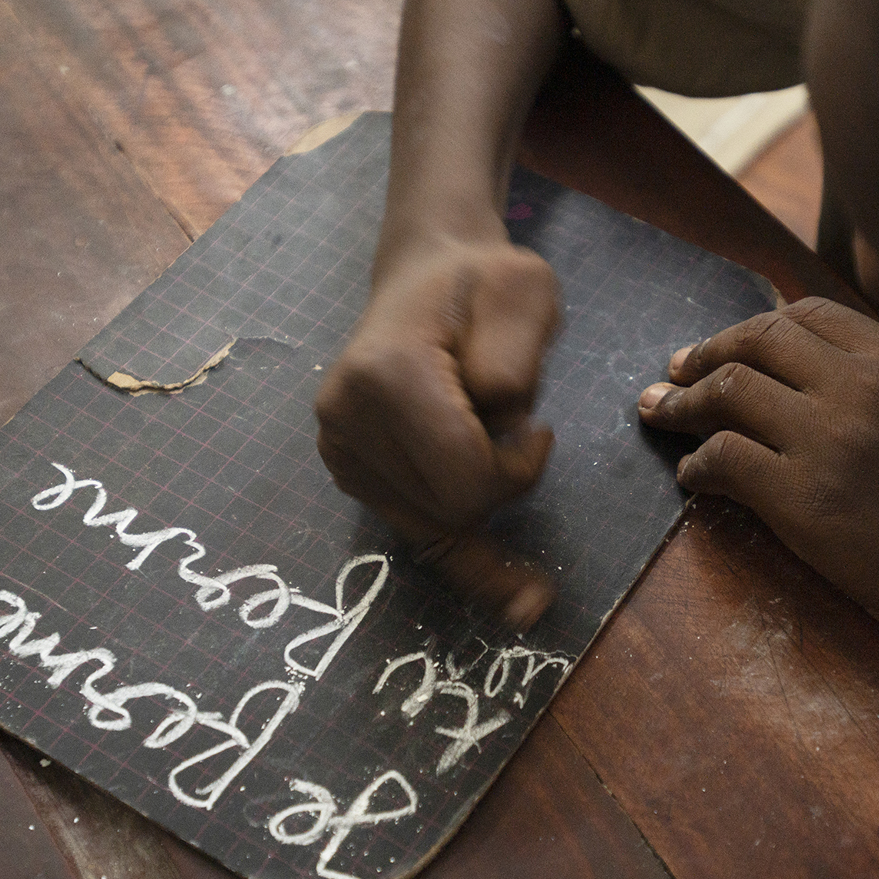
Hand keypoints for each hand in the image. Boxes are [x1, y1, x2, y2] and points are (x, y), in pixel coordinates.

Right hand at [316, 229, 560, 626]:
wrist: (425, 277)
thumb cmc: (483, 284)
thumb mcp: (526, 294)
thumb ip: (516, 358)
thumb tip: (500, 426)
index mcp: (386, 374)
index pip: (464, 477)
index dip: (519, 470)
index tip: (539, 430)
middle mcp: (346, 418)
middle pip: (450, 510)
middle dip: (502, 486)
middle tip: (522, 434)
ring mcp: (339, 449)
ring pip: (435, 527)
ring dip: (480, 499)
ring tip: (488, 441)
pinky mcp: (347, 470)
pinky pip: (415, 533)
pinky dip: (466, 562)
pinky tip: (518, 600)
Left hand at [636, 297, 878, 663]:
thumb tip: (865, 375)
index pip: (812, 316)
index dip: (760, 327)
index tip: (734, 344)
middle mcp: (863, 385)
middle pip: (759, 340)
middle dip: (708, 351)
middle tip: (677, 370)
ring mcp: (828, 438)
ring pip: (728, 390)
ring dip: (683, 400)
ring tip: (659, 412)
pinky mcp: (800, 497)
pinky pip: (723, 459)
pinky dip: (696, 464)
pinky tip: (692, 477)